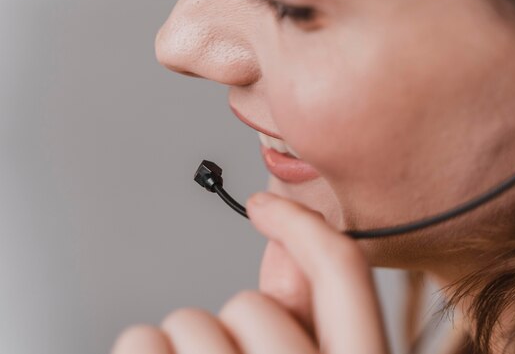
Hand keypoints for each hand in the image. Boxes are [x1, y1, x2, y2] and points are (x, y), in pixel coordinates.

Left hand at [110, 192, 389, 353]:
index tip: (265, 206)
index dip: (304, 224)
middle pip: (253, 304)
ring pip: (192, 320)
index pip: (344, 271)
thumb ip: (305, 307)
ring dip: (189, 341)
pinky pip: (140, 341)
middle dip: (235, 318)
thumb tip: (288, 241)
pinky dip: (144, 350)